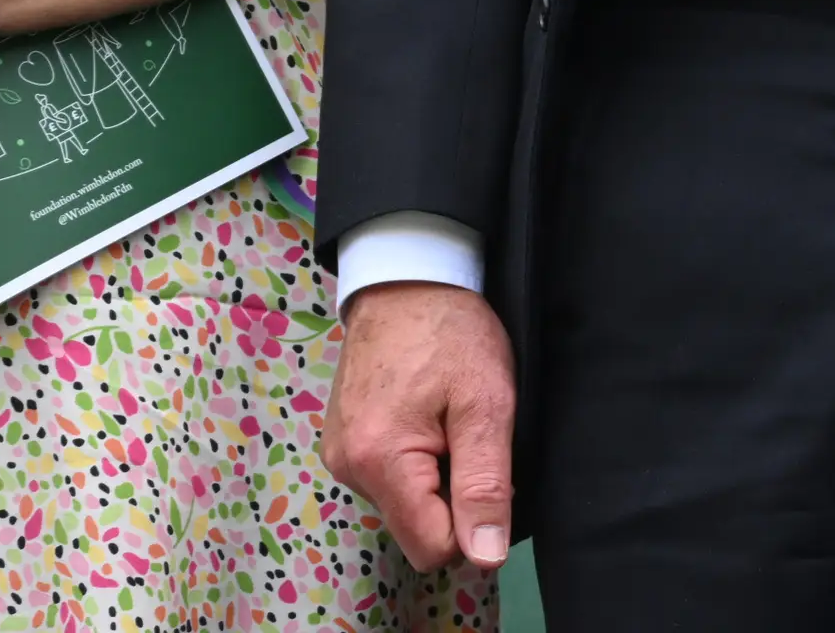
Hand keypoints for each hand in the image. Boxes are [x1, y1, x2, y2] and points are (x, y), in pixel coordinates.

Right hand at [321, 281, 517, 571]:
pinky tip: (430, 416)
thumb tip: (485, 555)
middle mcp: (348, 470)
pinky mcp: (342, 443)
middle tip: (473, 435)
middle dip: (455, 496)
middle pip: (417, 527)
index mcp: (379, 463)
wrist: (408, 278)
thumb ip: (484, 483)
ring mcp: (340, 457)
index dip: (473, 525)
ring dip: (438, 475)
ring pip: (406, 502)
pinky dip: (418, 460)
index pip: (431, 547)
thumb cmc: (452, 332)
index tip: (494, 479)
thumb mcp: (486, 403)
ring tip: (452, 419)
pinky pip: (390, 477)